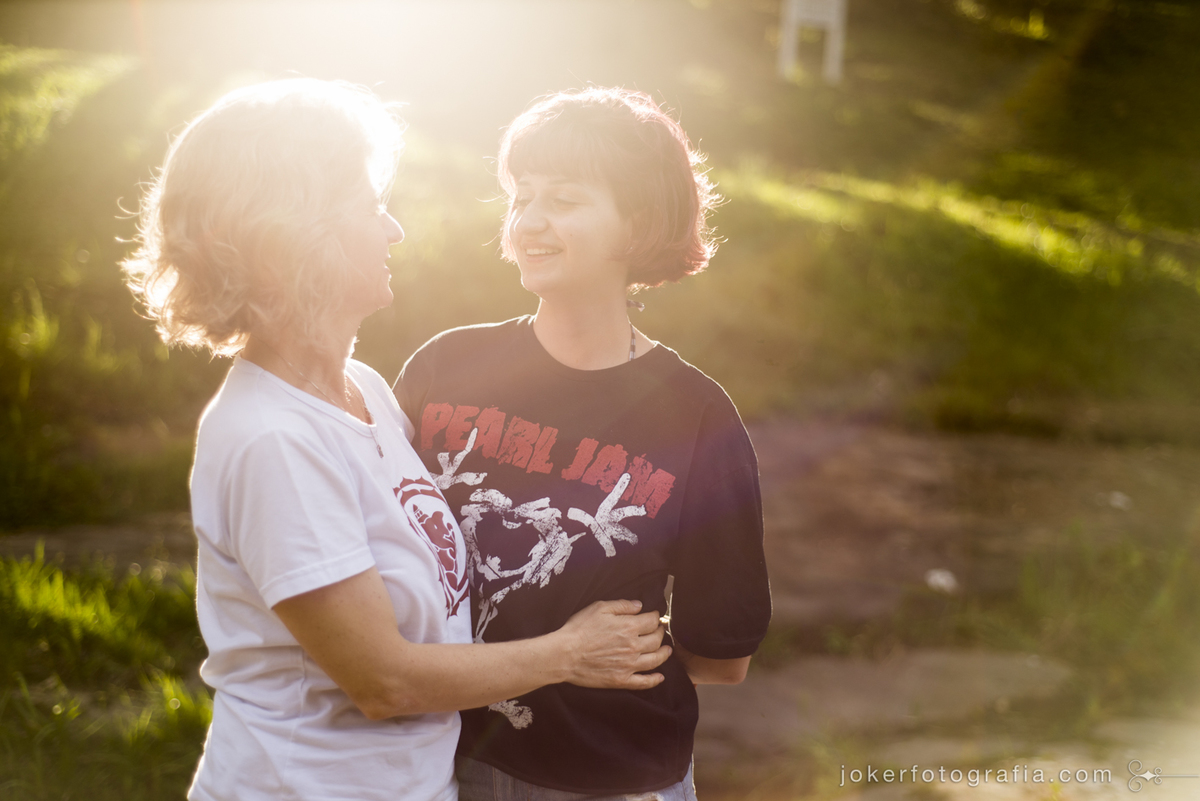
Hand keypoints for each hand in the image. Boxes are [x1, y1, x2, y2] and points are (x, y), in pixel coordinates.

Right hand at [554, 600, 669, 689]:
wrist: (565, 654)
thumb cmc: (579, 629)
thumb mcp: (599, 608)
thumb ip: (622, 605)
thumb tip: (639, 606)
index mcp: (629, 627)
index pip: (652, 621)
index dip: (655, 617)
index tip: (655, 616)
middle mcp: (633, 646)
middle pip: (656, 640)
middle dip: (661, 633)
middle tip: (660, 630)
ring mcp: (629, 665)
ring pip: (655, 660)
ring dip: (664, 654)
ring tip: (667, 650)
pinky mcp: (621, 680)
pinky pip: (643, 682)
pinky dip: (654, 680)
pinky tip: (660, 677)